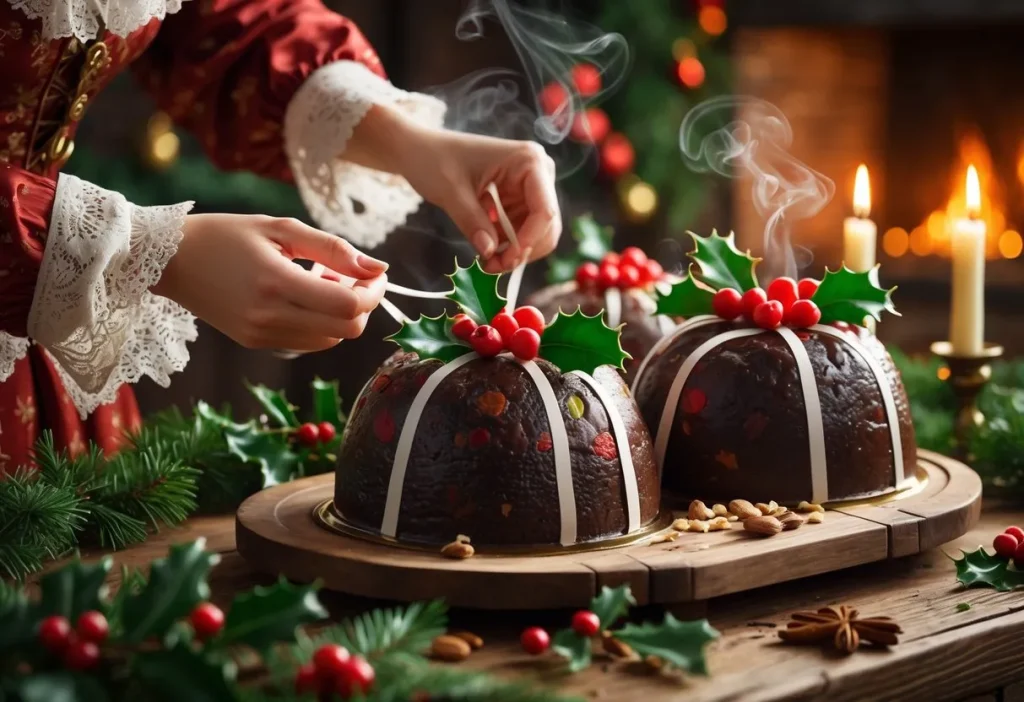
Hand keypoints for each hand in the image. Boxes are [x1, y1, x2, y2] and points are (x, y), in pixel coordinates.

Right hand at [151, 214, 387, 350]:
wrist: (170, 260)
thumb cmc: (226, 235)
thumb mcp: (282, 229)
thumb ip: (333, 249)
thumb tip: (378, 268)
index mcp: (277, 283)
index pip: (349, 306)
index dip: (373, 292)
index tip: (373, 274)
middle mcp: (270, 316)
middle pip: (347, 330)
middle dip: (361, 305)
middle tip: (348, 277)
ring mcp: (262, 335)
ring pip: (330, 340)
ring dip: (340, 315)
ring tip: (319, 282)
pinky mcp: (255, 343)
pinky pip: (307, 342)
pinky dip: (319, 324)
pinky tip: (303, 297)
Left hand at [346, 106, 561, 272]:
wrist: (418, 150)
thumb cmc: (434, 160)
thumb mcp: (451, 193)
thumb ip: (472, 223)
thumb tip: (490, 253)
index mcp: (528, 161)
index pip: (545, 209)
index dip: (529, 239)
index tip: (505, 260)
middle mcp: (537, 173)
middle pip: (547, 224)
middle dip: (523, 249)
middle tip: (493, 267)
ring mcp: (529, 187)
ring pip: (537, 232)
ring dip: (515, 251)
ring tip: (487, 262)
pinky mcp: (517, 200)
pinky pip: (522, 231)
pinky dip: (508, 245)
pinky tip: (487, 249)